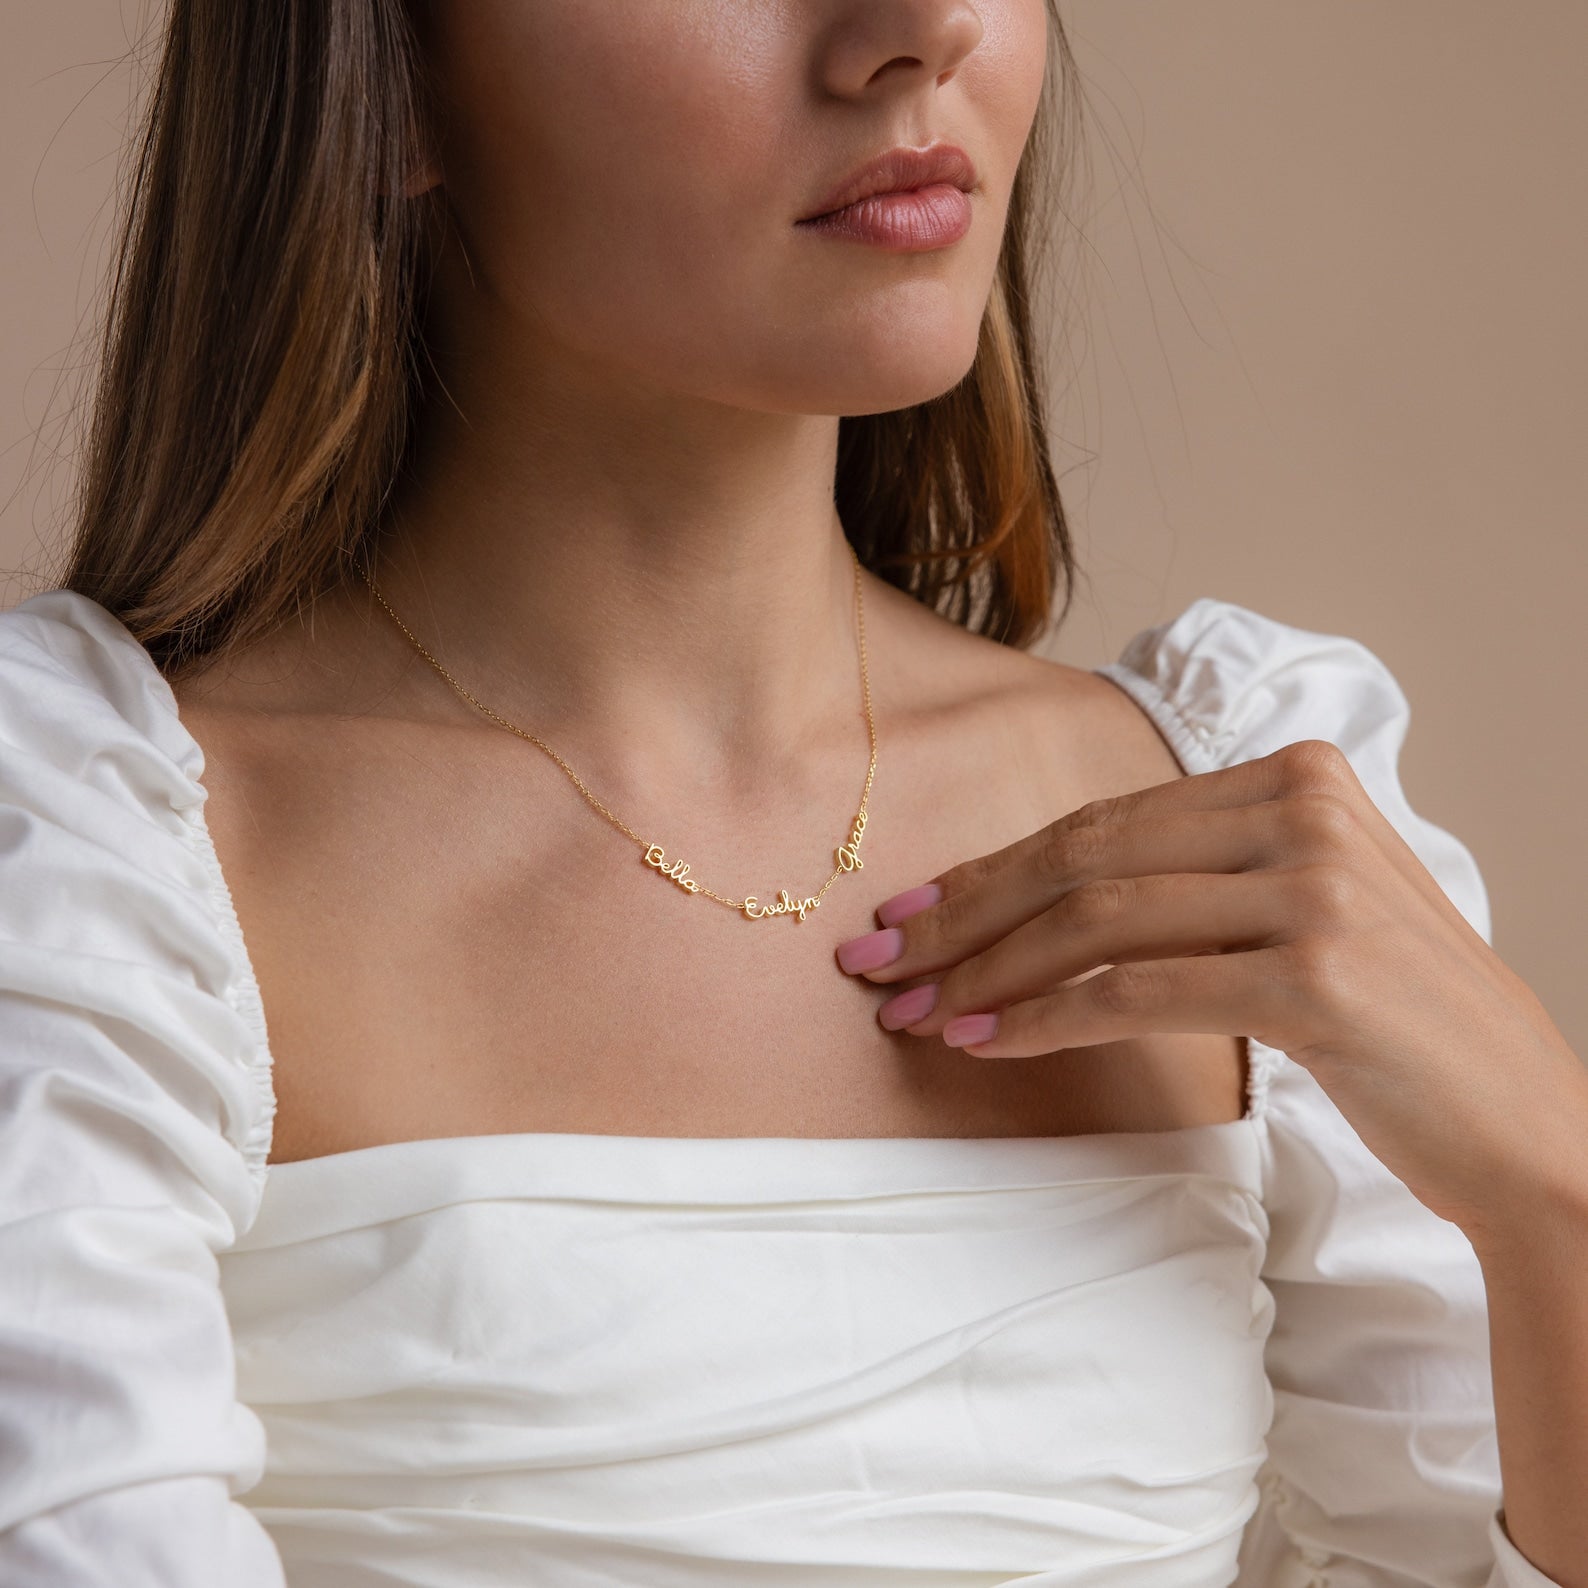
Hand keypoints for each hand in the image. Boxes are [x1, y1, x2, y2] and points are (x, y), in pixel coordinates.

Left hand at [834, 739, 1587, 1242]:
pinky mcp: (1315, 977)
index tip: (911, 912)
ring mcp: (1316, 889)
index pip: (1105, 821)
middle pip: (1085, 858)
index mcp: (1296, 778)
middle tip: (880, 961)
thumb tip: (1031, 901)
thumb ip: (1193, 881)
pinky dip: (1046, 1018)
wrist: (1528, 1124)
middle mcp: (1305, 813)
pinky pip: (1137, 991)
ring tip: (917, 1012)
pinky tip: (988, 1042)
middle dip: (966, 914)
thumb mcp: (1297, 915)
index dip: (994, 868)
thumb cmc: (1393, 1027)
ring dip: (987, 973)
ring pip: (1097, 921)